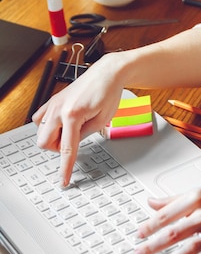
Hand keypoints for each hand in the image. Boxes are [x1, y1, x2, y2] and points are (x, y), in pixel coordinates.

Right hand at [32, 53, 123, 186]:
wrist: (106, 73)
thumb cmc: (108, 92)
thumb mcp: (102, 120)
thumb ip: (84, 136)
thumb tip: (71, 146)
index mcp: (73, 115)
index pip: (66, 149)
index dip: (65, 168)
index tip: (64, 180)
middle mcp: (59, 109)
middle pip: (44, 142)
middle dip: (57, 148)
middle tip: (74, 140)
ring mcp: (54, 103)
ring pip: (39, 131)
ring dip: (52, 136)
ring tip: (70, 130)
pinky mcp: (53, 99)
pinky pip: (39, 118)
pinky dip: (47, 125)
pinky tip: (61, 124)